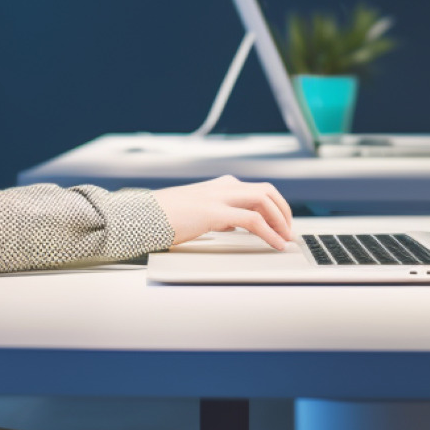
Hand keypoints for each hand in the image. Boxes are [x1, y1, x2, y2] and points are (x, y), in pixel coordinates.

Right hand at [150, 175, 297, 250]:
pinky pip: (252, 220)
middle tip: (288, 231)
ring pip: (264, 200)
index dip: (275, 206)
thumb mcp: (197, 212)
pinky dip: (269, 232)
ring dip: (280, 220)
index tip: (281, 223)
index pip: (257, 189)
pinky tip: (274, 244)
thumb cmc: (165, 217)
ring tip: (285, 238)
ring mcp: (218, 197)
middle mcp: (222, 186)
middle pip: (267, 191)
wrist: (141, 216)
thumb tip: (234, 223)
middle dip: (283, 210)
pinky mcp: (213, 212)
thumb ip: (218, 213)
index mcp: (219, 185)